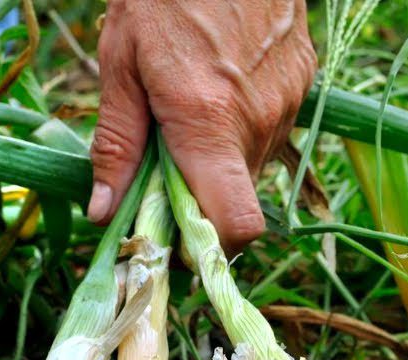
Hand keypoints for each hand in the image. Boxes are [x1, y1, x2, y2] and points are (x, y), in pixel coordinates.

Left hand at [89, 0, 316, 253]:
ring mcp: (289, 98)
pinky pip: (267, 130)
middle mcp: (259, 118)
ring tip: (179, 120)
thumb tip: (104, 213)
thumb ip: (116, 144)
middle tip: (155, 172)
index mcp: (208, 121)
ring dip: (216, 163)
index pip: (235, 223)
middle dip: (196, 200)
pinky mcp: (303, 78)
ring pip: (251, 166)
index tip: (171, 240)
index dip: (206, 246)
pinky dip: (236, 130)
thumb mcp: (120, 65)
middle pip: (235, 200)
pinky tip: (210, 92)